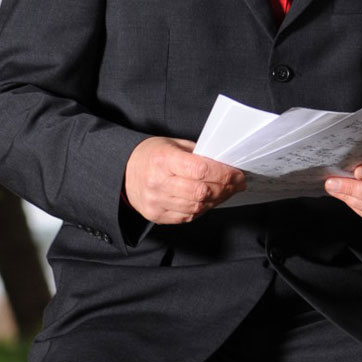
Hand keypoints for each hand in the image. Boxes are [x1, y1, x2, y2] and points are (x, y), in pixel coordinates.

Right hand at [124, 137, 244, 223]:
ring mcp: (156, 202)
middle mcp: (158, 182)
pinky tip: (209, 200)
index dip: (224, 173)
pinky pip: (188, 217)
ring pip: (197, 207)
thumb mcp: (173, 145)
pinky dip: (202, 209)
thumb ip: (198, 155)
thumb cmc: (152, 156)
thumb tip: (226, 165)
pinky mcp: (157, 215)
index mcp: (163, 160)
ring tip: (226, 191)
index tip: (237, 173)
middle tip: (237, 183)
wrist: (123, 172)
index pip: (201, 169)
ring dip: (217, 200)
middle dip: (225, 188)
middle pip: (201, 191)